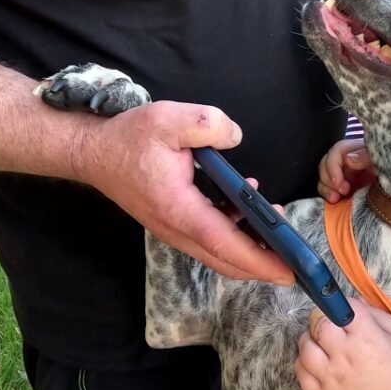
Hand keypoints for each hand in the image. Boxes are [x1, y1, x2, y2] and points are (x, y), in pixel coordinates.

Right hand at [74, 100, 293, 283]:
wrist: (93, 152)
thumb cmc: (128, 138)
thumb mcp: (169, 118)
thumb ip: (208, 124)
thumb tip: (234, 136)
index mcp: (180, 210)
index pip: (227, 245)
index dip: (261, 260)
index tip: (289, 271)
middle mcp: (177, 229)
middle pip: (227, 260)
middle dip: (264, 264)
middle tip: (297, 258)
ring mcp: (174, 230)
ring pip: (219, 253)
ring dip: (250, 247)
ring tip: (277, 223)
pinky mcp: (174, 224)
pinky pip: (209, 240)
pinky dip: (234, 234)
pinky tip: (246, 206)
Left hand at [294, 298, 390, 389]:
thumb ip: (379, 317)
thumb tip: (357, 303)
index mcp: (366, 338)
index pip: (341, 307)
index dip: (342, 304)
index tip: (346, 310)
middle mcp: (344, 355)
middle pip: (317, 323)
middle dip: (322, 317)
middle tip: (332, 324)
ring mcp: (331, 377)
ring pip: (304, 347)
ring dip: (310, 339)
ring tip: (322, 343)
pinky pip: (301, 374)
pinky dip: (304, 364)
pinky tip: (317, 363)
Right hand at [317, 139, 374, 202]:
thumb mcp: (385, 164)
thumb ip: (367, 158)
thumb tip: (348, 159)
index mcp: (359, 152)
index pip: (337, 151)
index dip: (333, 166)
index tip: (339, 183)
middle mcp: (350, 162)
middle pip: (326, 162)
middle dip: (328, 177)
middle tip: (340, 192)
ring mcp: (346, 175)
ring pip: (324, 175)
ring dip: (325, 187)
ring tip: (335, 199)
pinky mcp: (344, 189)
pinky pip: (327, 188)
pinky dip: (326, 194)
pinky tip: (334, 201)